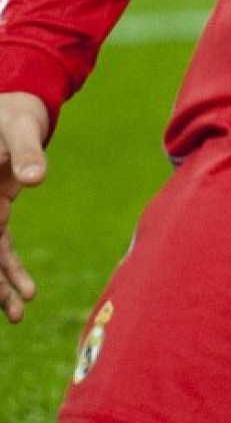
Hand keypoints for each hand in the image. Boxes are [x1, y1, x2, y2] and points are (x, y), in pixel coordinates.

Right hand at [0, 92, 48, 322]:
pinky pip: (2, 247)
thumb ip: (27, 151)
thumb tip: (36, 179)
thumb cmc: (11, 114)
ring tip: (17, 314)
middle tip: (10, 314)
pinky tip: (27, 292)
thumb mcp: (19, 128)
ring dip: (0, 285)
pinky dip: (12, 268)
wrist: (12, 108)